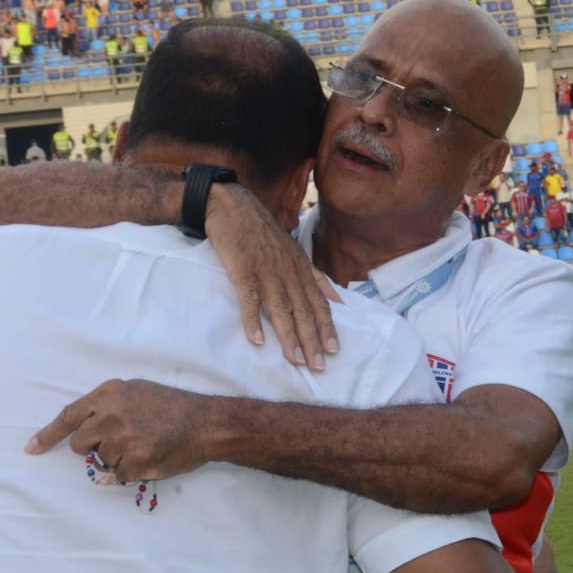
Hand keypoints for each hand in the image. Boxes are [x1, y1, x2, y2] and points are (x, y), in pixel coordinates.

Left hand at [25, 379, 214, 482]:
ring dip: (117, 458)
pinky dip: (131, 471)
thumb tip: (85, 427)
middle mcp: (110, 415)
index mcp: (109, 394)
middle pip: (80, 443)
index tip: (31, 450)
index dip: (48, 435)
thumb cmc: (172, 406)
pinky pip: (118, 475)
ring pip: (101, 461)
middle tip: (120, 440)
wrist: (206, 422)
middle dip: (93, 446)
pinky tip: (150, 456)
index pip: (68, 416)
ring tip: (144, 443)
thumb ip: (107, 406)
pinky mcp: (135, 461)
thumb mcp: (136, 391)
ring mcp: (122, 439)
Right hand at [204, 184, 338, 370]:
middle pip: (302, 310)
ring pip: (280, 308)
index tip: (334, 350)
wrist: (234, 207)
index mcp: (300, 269)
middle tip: (318, 366)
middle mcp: (287, 272)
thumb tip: (338, 299)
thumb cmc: (263, 233)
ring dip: (289, 335)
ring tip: (295, 360)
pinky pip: (249, 299)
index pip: (318, 302)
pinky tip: (257, 340)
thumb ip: (315, 277)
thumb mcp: (295, 251)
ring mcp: (265, 271)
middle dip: (312, 339)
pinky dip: (253, 320)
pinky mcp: (242, 270)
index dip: (326, 327)